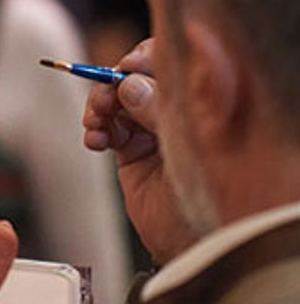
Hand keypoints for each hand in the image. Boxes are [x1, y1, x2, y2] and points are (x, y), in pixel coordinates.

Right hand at [82, 38, 194, 262]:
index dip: (142, 58)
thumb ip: (159, 111)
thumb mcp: (186, 147)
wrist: (195, 244)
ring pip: (115, 101)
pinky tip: (95, 142)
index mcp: (198, 104)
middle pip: (135, 78)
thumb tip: (129, 83)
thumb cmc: (207, 197)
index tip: (124, 69)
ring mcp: (153, 131)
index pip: (168, 61)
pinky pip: (107, 128)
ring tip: (95, 125)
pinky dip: (94, 130)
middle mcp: (175, 112)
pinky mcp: (133, 152)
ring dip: (98, 107)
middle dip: (112, 84)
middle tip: (103, 101)